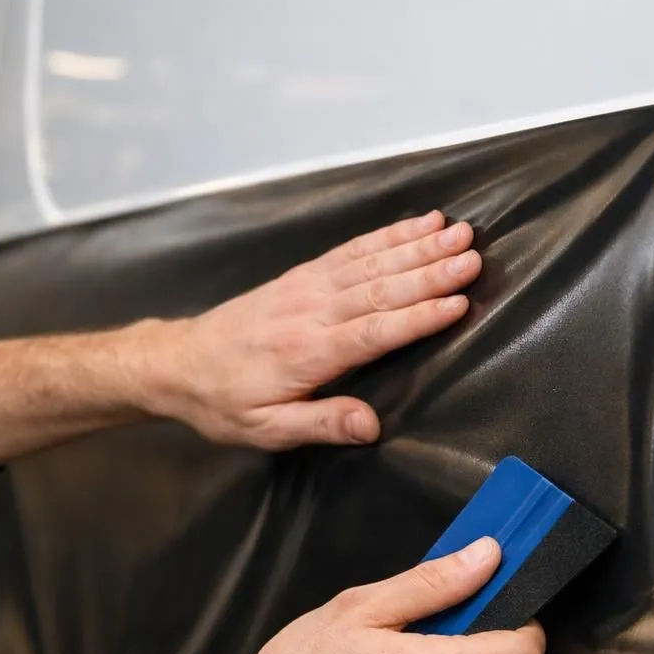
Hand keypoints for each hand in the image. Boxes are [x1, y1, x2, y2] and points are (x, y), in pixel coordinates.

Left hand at [151, 211, 480, 449]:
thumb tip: (370, 426)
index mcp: (307, 353)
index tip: (460, 302)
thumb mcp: (267, 429)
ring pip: (372, 262)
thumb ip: (322, 424)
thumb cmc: (225, 403)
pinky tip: (418, 224)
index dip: (418, 316)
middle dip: (431, 271)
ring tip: (459, 231)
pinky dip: (388, 235)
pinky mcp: (304, 276)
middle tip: (474, 256)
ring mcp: (307, 288)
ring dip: (418, 246)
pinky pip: (353, 251)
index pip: (374, 331)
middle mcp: (311, 312)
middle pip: (381, 288)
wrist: (179, 364)